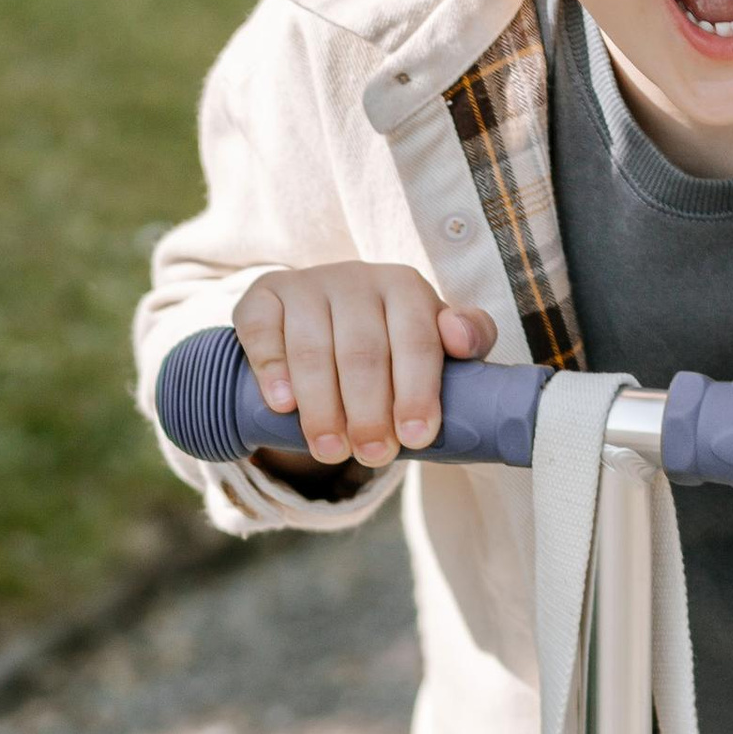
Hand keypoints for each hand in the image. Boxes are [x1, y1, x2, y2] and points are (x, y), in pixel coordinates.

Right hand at [233, 262, 495, 467]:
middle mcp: (356, 278)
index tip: (416, 438)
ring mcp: (306, 284)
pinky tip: (283, 406)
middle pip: (362, 351)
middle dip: (368, 411)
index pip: (416, 340)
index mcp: (405, 287)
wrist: (327, 317)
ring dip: (321, 405)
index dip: (417, 391)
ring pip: (312, 348)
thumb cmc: (393, 340)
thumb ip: (470, 337)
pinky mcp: (264, 296)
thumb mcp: (436, 340)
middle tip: (373, 455)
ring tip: (330, 450)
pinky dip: (272, 369)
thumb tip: (461, 340)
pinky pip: (262, 330)